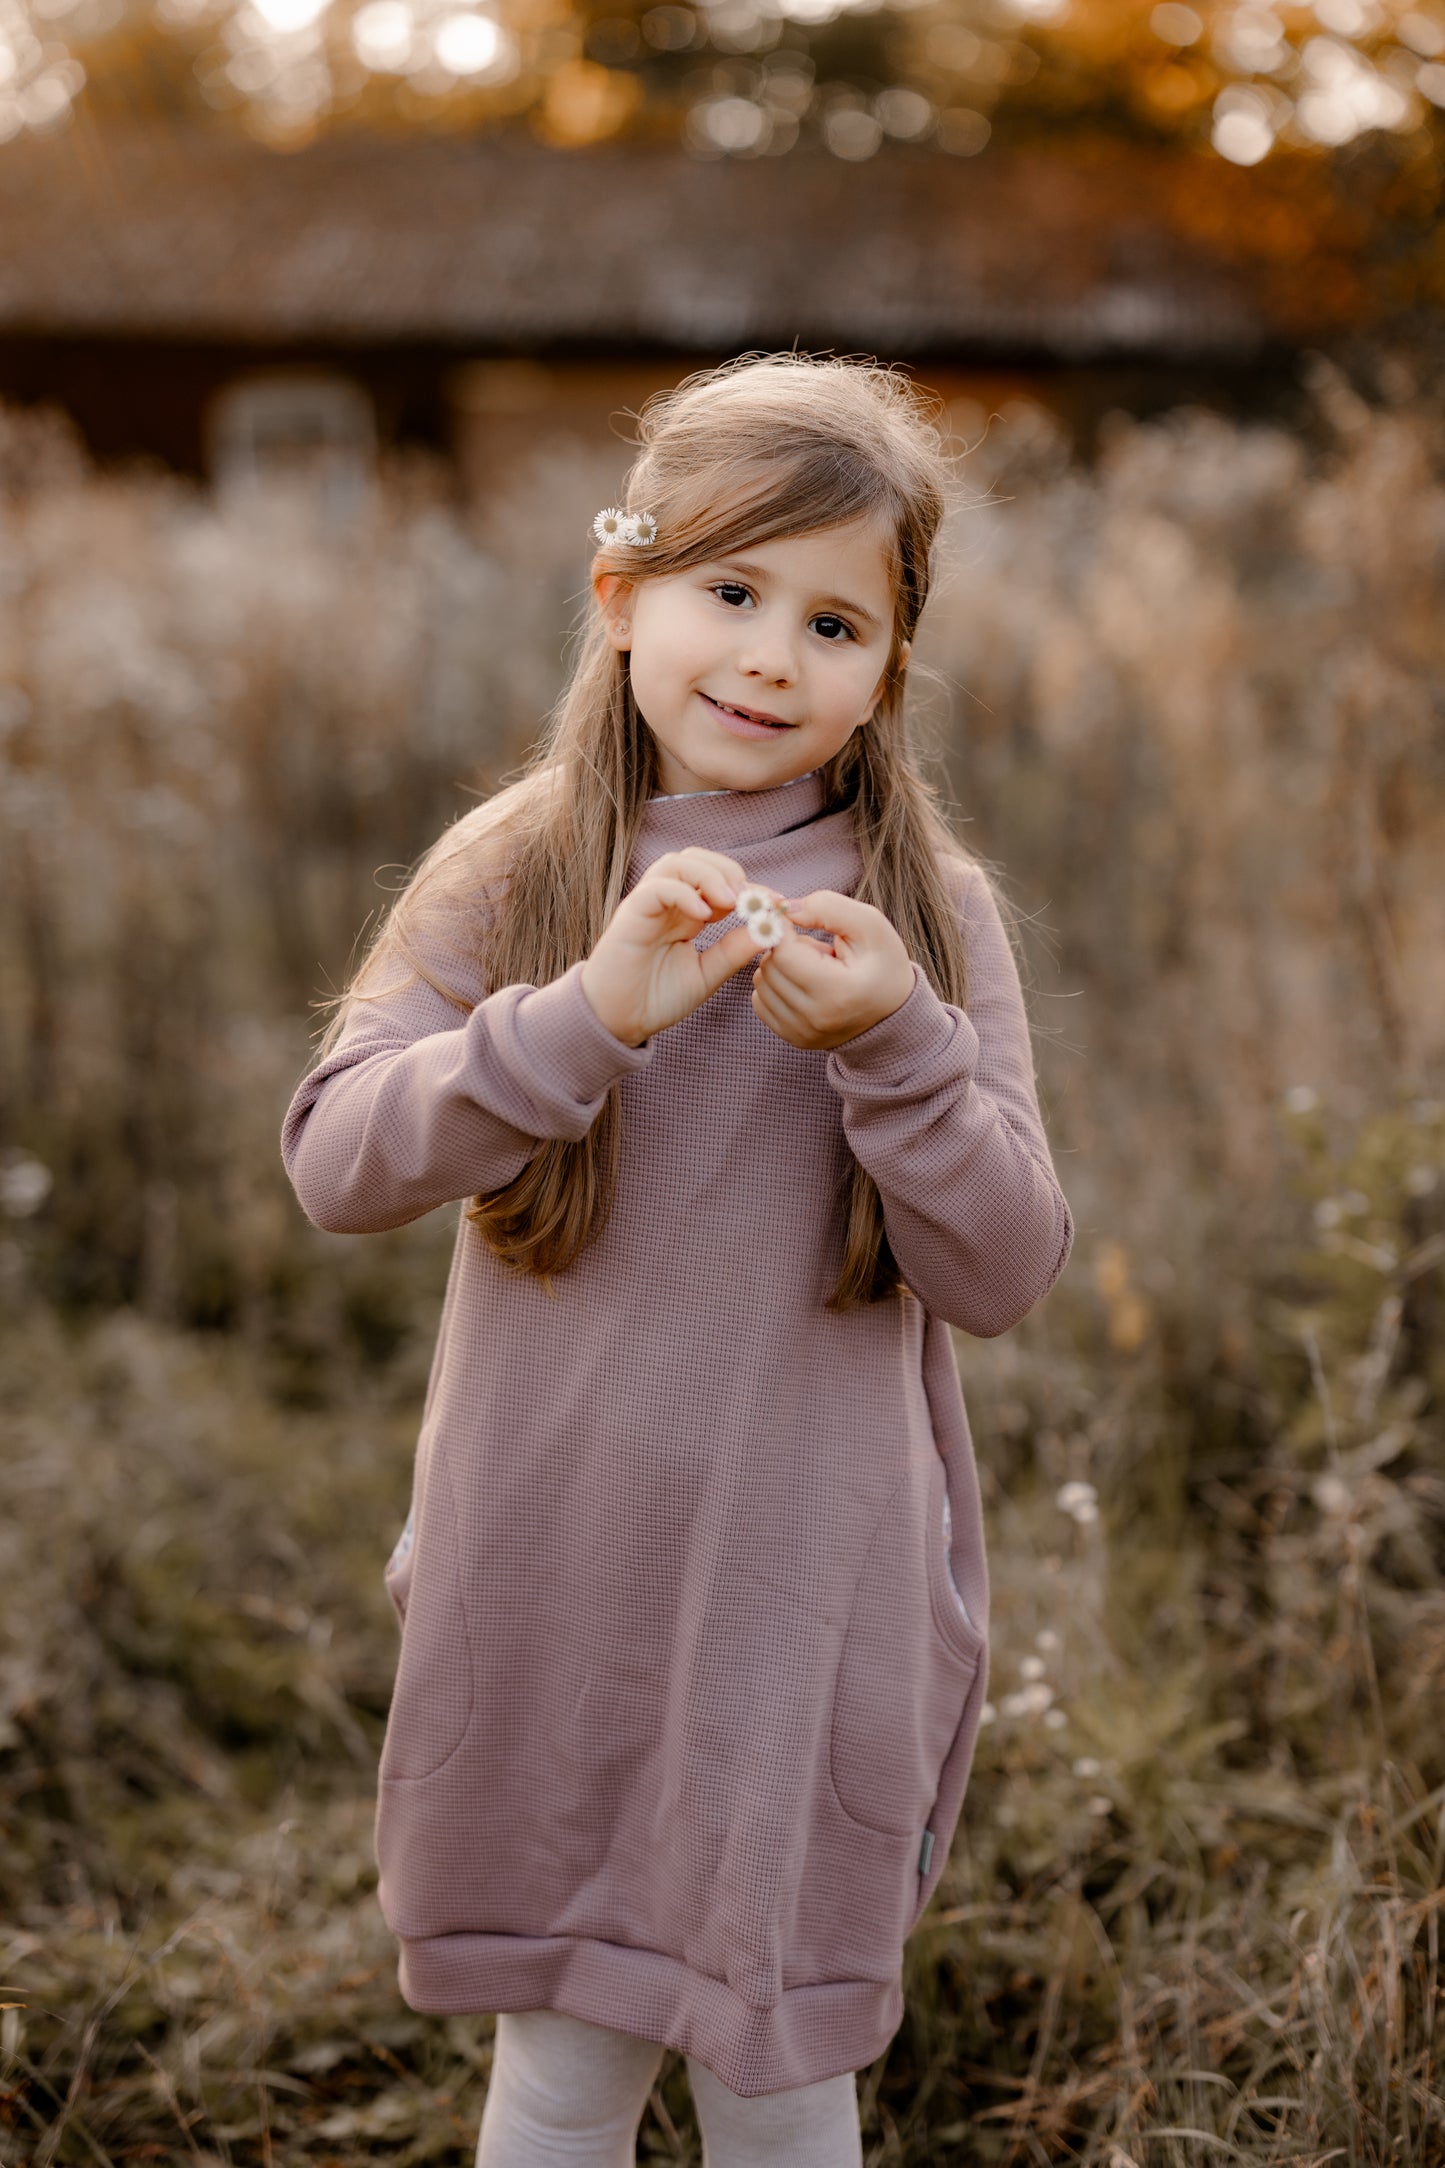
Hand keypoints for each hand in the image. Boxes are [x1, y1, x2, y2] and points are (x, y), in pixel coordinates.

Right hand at [580, 849, 764, 1046]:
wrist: (616, 1020)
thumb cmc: (656, 997)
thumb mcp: (706, 975)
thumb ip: (733, 952)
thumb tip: (767, 930)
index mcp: (686, 913)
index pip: (719, 882)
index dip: (750, 888)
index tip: (777, 904)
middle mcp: (668, 902)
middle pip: (697, 859)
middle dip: (729, 871)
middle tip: (751, 900)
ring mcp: (648, 904)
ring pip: (677, 863)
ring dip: (709, 875)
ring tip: (730, 902)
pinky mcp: (631, 912)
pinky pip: (657, 887)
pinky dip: (683, 893)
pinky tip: (702, 915)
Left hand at [750, 890, 915, 1051]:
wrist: (894, 1011)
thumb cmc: (882, 963)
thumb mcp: (870, 924)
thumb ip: (827, 907)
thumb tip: (785, 909)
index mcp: (839, 991)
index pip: (784, 953)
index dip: (782, 927)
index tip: (792, 916)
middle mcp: (817, 1018)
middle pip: (769, 967)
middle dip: (785, 947)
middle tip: (815, 948)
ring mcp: (803, 1033)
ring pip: (761, 983)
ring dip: (779, 967)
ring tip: (813, 967)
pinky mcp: (793, 1038)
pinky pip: (760, 1002)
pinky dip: (774, 986)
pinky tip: (802, 983)